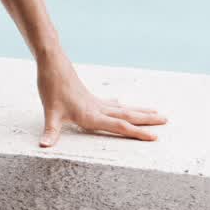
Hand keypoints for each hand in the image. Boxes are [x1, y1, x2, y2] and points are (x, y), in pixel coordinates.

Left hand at [36, 51, 167, 149]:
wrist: (52, 62)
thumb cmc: (51, 87)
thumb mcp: (50, 112)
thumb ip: (50, 131)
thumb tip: (43, 147)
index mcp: (92, 115)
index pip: (120, 126)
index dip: (138, 132)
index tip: (155, 136)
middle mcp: (98, 109)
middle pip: (128, 115)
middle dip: (147, 120)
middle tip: (167, 120)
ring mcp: (96, 102)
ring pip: (123, 108)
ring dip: (140, 111)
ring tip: (156, 112)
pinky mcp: (90, 97)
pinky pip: (111, 104)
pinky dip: (121, 105)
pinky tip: (123, 103)